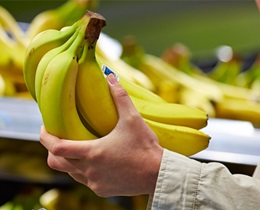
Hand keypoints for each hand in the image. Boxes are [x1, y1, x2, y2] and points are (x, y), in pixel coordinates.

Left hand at [40, 74, 163, 196]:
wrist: (158, 173)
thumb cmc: (145, 147)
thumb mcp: (132, 119)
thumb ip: (120, 97)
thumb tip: (110, 77)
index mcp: (92, 153)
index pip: (56, 148)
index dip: (45, 137)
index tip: (44, 128)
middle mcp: (89, 171)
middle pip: (56, 163)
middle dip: (52, 150)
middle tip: (59, 137)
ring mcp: (95, 183)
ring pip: (70, 172)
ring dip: (70, 160)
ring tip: (79, 147)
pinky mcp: (103, 190)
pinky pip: (85, 180)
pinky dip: (84, 170)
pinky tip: (96, 161)